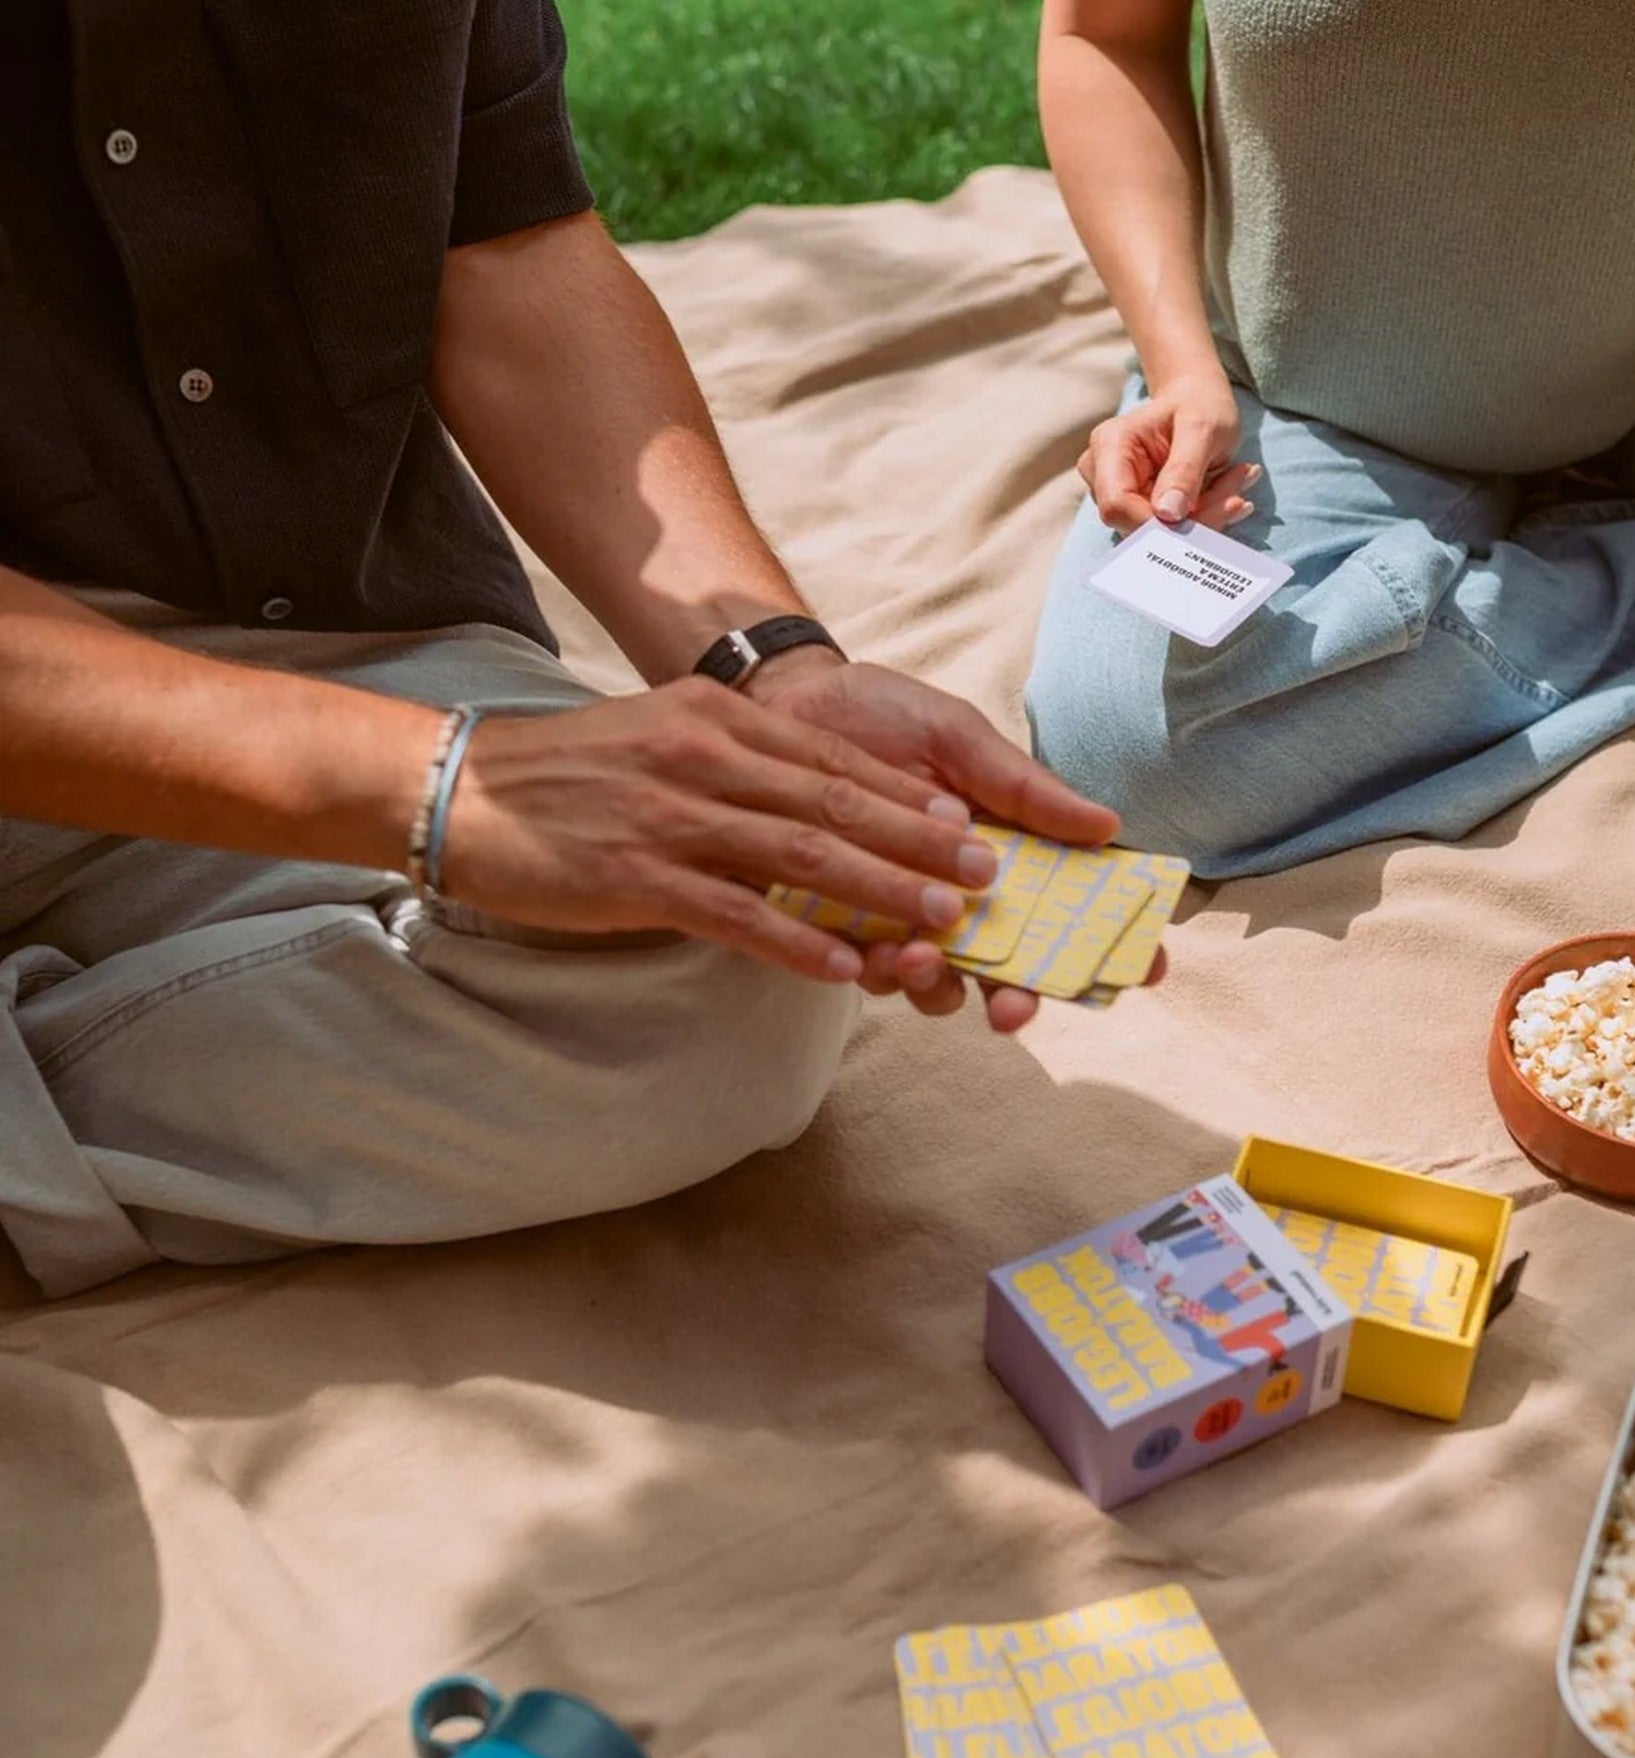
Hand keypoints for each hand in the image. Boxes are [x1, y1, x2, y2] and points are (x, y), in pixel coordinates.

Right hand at [441, 673, 1002, 980]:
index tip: (967, 822)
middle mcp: (706, 761)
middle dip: (918, 842)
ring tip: (941, 922)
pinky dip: (798, 945)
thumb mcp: (664, 735)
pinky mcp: (638, 879)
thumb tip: (814, 794)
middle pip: (835, 805)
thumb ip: (737, 757)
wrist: (464, 788)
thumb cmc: (572, 771)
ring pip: (801, 859)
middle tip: (983, 874)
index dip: (907, 795)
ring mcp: (673, 820)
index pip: (834, 760)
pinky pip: (737, 916)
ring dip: (879, 893)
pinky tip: (846, 971)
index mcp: (717, 722)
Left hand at [750, 650, 1161, 1031]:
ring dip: (936, 985)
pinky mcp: (839, 926)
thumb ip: (1022, 789)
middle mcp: (959, 898)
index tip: (1146, 967)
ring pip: (937, 984)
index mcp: (1006, 855)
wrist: (784, 701)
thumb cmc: (881, 716)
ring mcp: (901, 918)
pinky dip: (873, 971)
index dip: (1112, 946)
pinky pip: (864, 971)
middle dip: (1018, 999)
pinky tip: (869, 949)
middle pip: (1009, 972)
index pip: (1071, 912)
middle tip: (1011, 1006)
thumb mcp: (958, 738)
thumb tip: (1107, 826)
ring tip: (919, 955)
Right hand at [1079, 369, 1260, 532]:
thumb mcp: (1202, 427)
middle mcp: (1104, 474)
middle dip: (1192, 520)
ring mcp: (1120, 494)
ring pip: (1159, 532)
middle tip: (1236, 497)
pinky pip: (1172, 530)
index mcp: (1110, 446)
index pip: (1117, 506)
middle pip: (1137, 525)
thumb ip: (1184, 469)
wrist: (1199, 400)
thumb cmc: (1199, 404)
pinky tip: (1230, 492)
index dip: (1156, 523)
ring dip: (1206, 517)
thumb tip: (1168, 515)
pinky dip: (1206, 516)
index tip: (1201, 512)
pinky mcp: (1140, 509)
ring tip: (1238, 482)